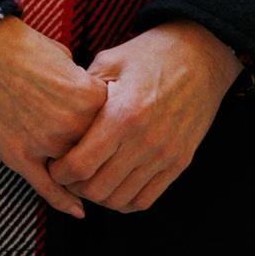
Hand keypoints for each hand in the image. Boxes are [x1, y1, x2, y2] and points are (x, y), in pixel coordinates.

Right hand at [0, 18, 107, 217]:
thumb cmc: (19, 46)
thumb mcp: (65, 56)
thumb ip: (83, 84)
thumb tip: (89, 97)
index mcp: (90, 97)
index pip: (116, 125)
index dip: (110, 126)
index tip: (109, 128)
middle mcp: (72, 124)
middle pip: (98, 152)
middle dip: (99, 154)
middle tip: (100, 157)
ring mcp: (45, 143)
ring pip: (74, 172)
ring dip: (80, 175)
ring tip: (85, 178)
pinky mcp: (18, 156)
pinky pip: (47, 187)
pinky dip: (63, 202)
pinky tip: (78, 211)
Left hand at [57, 23, 242, 214]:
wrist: (202, 55)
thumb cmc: (150, 54)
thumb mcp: (110, 61)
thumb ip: (82, 93)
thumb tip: (57, 119)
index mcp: (123, 114)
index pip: (80, 165)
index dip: (59, 173)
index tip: (53, 164)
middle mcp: (145, 141)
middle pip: (97, 189)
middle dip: (74, 186)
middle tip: (67, 175)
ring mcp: (165, 155)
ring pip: (120, 200)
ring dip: (99, 196)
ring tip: (89, 180)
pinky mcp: (180, 162)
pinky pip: (146, 199)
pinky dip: (125, 200)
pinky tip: (115, 185)